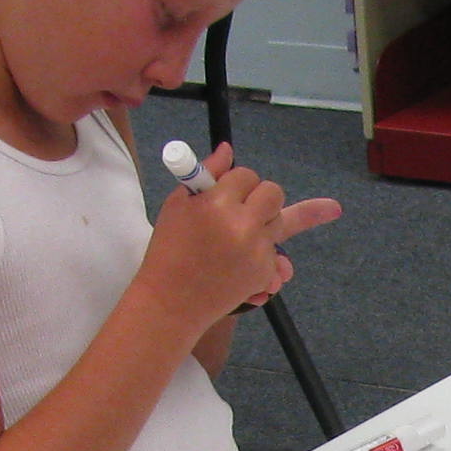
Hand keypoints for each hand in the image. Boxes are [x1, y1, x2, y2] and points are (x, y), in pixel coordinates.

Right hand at [133, 144, 340, 329]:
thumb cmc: (169, 249)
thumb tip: (228, 149)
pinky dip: (263, 255)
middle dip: (260, 196)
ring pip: (280, 220)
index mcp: (218, 203)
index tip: (224, 192)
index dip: (237, 182)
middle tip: (241, 210)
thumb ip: (206, 173)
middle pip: (274, 192)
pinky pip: (277, 252)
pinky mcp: (266, 273)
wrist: (172, 301)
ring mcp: (258, 251)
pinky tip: (239, 263)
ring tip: (237, 238)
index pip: (246, 175)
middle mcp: (243, 225)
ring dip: (263, 223)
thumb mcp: (178, 205)